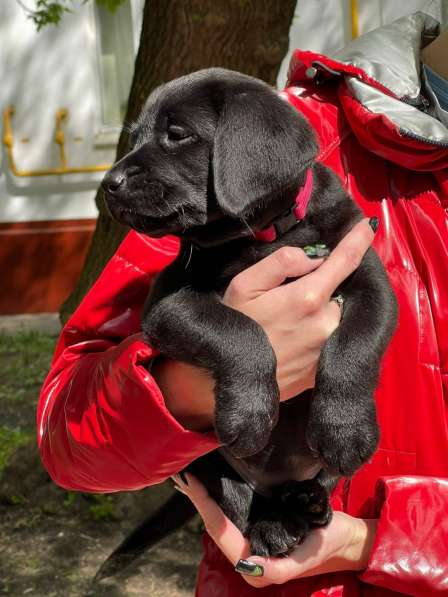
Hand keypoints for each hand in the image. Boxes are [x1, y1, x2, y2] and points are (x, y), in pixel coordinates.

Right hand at [154, 218, 375, 426]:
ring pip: (337, 315)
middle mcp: (327, 323)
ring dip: (324, 310)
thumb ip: (282, 262)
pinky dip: (322, 332)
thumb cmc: (235, 327)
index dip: (358, 240)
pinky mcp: (326, 369)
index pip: (345, 261)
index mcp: (308, 297)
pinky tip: (296, 338)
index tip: (367, 226)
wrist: (230, 381)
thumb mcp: (244, 285)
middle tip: (295, 294)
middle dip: (327, 286)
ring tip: (292, 320)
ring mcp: (329, 348)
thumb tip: (314, 258)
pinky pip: (333, 339)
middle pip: (340, 291)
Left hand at [172, 472, 377, 587]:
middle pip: (215, 524)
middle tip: (184, 474)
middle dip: (199, 500)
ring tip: (191, 476)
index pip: (220, 531)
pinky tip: (213, 482)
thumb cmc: (326, 547)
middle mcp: (248, 550)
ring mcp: (253, 537)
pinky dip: (220, 497)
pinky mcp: (260, 524)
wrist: (346, 538)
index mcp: (254, 564)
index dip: (204, 506)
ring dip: (206, 498)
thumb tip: (245, 564)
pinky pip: (233, 512)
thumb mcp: (305, 557)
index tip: (191, 483)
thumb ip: (275, 568)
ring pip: (221, 518)